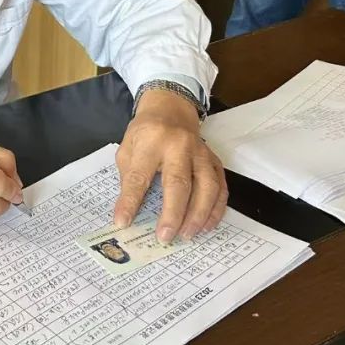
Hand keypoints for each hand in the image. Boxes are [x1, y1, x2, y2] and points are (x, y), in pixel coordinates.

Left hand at [114, 90, 227, 243]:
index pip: (139, 176)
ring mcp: (201, 153)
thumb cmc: (146, 132)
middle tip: (165, 236)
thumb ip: (128, 178)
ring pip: (207, 186)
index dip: (130, 201)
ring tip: (187, 234)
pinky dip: (217, 209)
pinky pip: (221, 187)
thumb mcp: (127, 148)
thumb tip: (127, 213)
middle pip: (179, 182)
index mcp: (151, 141)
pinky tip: (207, 225)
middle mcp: (179, 146)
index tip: (122, 222)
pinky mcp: (214, 160)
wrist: (171, 108)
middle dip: (173, 213)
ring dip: (199, 214)